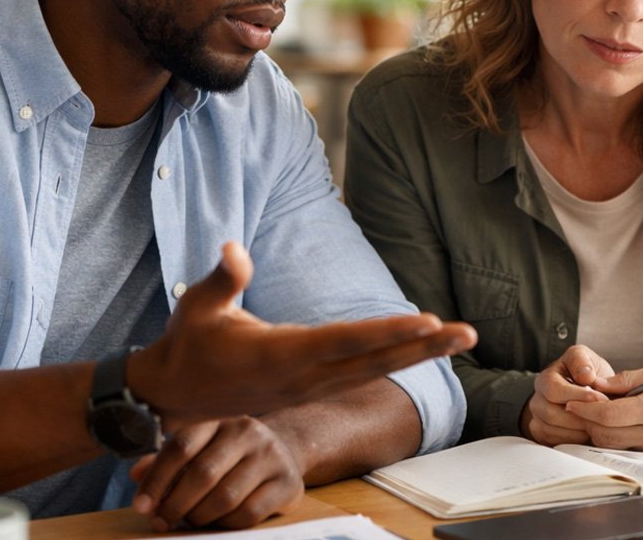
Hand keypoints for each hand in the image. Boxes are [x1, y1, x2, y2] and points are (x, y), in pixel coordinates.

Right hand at [128, 242, 476, 429]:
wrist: (174, 397)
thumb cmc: (189, 343)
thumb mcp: (198, 306)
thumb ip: (223, 278)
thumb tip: (234, 246)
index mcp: (278, 355)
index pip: (343, 341)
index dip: (386, 332)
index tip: (425, 321)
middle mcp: (302, 377)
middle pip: (373, 363)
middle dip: (423, 347)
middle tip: (468, 332)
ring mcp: (309, 388)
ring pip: (374, 372)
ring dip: (419, 356)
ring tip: (461, 337)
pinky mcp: (311, 391)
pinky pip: (362, 377)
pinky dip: (396, 362)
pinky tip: (424, 349)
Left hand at [129, 417, 302, 530]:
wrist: (286, 450)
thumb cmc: (230, 455)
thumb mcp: (201, 449)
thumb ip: (167, 461)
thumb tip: (135, 474)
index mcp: (218, 422)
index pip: (181, 446)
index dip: (156, 479)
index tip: (141, 505)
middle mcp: (246, 433)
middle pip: (202, 473)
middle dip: (175, 504)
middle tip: (162, 521)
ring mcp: (270, 457)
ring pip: (225, 497)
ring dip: (200, 517)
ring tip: (191, 521)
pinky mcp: (287, 483)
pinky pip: (249, 513)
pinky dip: (226, 524)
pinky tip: (219, 522)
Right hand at [520, 345, 612, 445]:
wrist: (584, 396)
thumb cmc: (588, 378)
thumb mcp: (588, 360)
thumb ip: (583, 362)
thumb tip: (585, 375)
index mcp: (547, 377)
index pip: (554, 389)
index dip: (578, 396)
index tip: (601, 398)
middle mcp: (538, 396)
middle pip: (551, 413)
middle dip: (580, 417)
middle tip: (603, 417)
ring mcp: (537, 415)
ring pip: (552, 429)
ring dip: (578, 429)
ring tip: (597, 424)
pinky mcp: (541, 432)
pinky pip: (553, 441)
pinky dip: (573, 440)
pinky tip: (587, 432)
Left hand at [564, 368, 642, 450]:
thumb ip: (627, 380)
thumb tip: (597, 383)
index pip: (608, 414)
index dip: (585, 409)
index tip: (572, 402)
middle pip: (605, 435)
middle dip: (587, 423)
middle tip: (577, 409)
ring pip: (614, 446)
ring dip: (599, 433)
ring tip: (594, 416)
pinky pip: (629, 450)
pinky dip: (616, 439)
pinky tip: (613, 426)